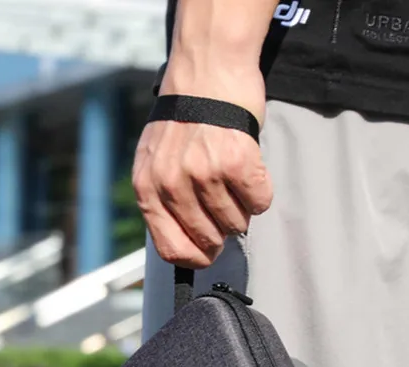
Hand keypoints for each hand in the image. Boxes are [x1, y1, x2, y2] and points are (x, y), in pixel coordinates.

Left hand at [132, 71, 272, 268]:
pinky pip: (259, 202)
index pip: (171, 249)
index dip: (195, 257)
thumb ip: (163, 197)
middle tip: (225, 201)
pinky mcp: (235, 163)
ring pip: (236, 223)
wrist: (207, 67)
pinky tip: (250, 168)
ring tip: (234, 177)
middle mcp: (171, 184)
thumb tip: (185, 243)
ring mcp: (202, 174)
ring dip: (242, 206)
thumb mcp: (156, 158)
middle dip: (222, 228)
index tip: (208, 252)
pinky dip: (261, 191)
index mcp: (147, 187)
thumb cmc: (185, 113)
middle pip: (209, 239)